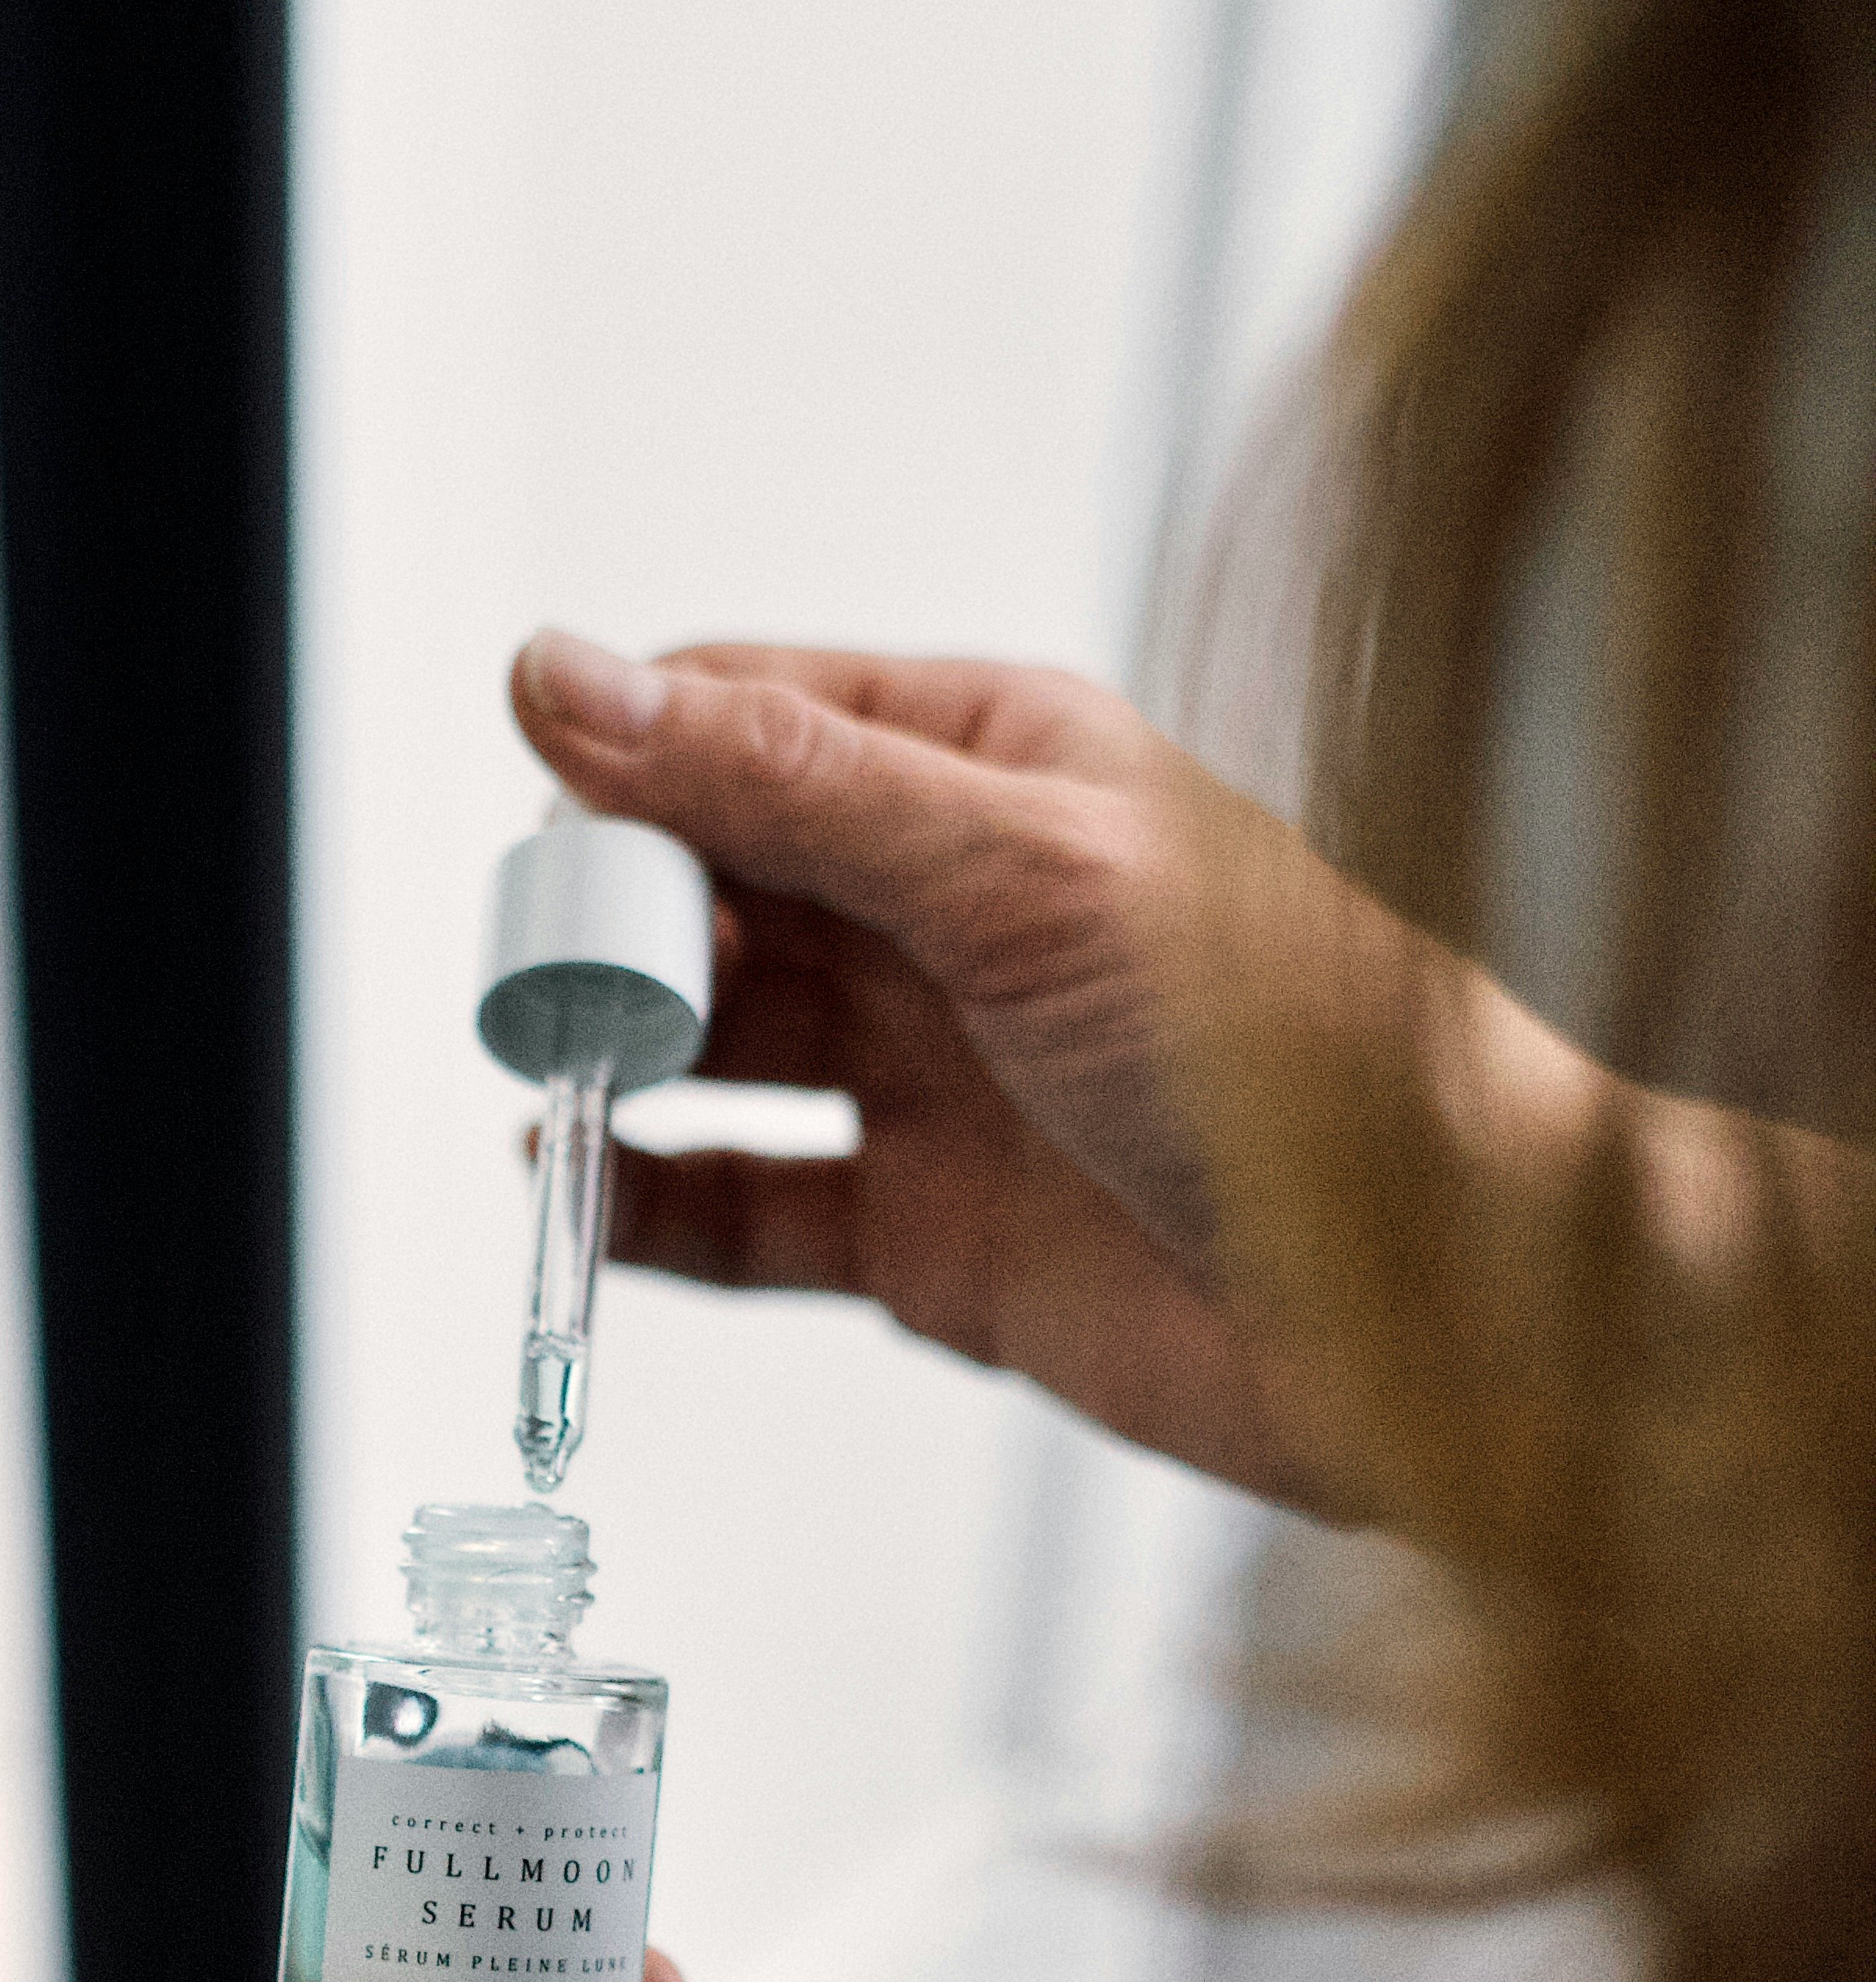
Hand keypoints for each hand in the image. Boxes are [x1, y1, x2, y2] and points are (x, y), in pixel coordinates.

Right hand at [509, 624, 1455, 1509]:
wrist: (1429, 1305)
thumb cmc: (1299, 1055)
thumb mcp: (1016, 869)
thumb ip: (783, 781)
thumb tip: (569, 677)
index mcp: (990, 768)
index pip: (745, 719)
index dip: (627, 771)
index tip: (555, 848)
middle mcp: (950, 912)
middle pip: (704, 885)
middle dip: (608, 928)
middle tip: (554, 990)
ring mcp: (932, 1074)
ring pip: (712, 1048)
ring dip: (613, 1062)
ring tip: (552, 1085)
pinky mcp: (923, 1233)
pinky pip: (742, 1208)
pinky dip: (648, 1204)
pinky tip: (580, 1194)